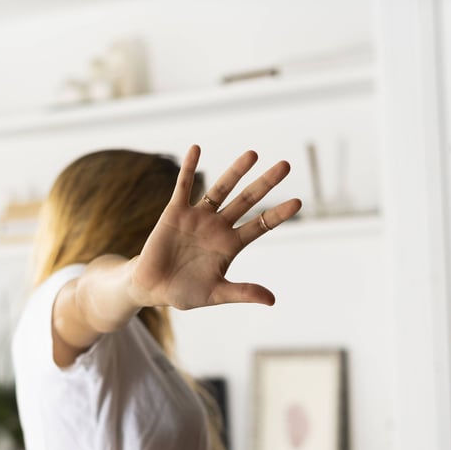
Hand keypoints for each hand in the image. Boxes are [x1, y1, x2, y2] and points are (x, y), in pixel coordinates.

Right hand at [129, 145, 301, 310]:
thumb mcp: (216, 293)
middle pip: (247, 200)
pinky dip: (189, 168)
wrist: (153, 288)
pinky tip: (196, 149)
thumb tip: (272, 300)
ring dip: (236, 172)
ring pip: (220, 190)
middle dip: (265, 183)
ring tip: (253, 154)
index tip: (298, 203)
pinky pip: (184, 186)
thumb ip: (242, 292)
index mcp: (231, 245)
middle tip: (286, 165)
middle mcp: (218, 226)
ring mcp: (198, 217)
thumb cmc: (184, 292)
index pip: (260, 225)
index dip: (278, 214)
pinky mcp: (175, 212)